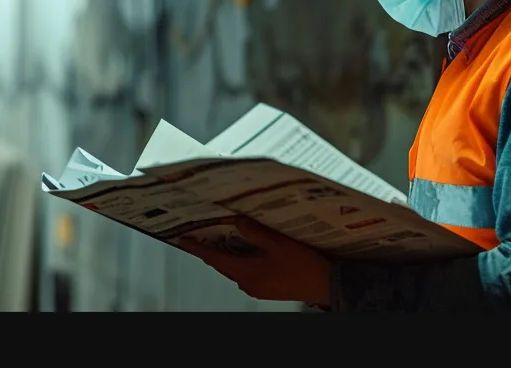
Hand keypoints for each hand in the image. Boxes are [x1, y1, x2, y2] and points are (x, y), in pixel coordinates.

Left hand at [178, 219, 332, 306]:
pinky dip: (244, 259)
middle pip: (223, 264)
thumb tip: (238, 222)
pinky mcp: (267, 288)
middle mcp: (248, 283)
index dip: (198, 249)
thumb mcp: (278, 243)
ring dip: (230, 253)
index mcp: (246, 273)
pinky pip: (247, 271)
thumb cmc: (305, 266)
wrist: (326, 284)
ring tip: (227, 235)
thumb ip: (255, 232)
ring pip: (235, 267)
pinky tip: (251, 248)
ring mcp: (258, 287)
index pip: (214, 259)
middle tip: (205, 232)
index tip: (184, 241)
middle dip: (213, 248)